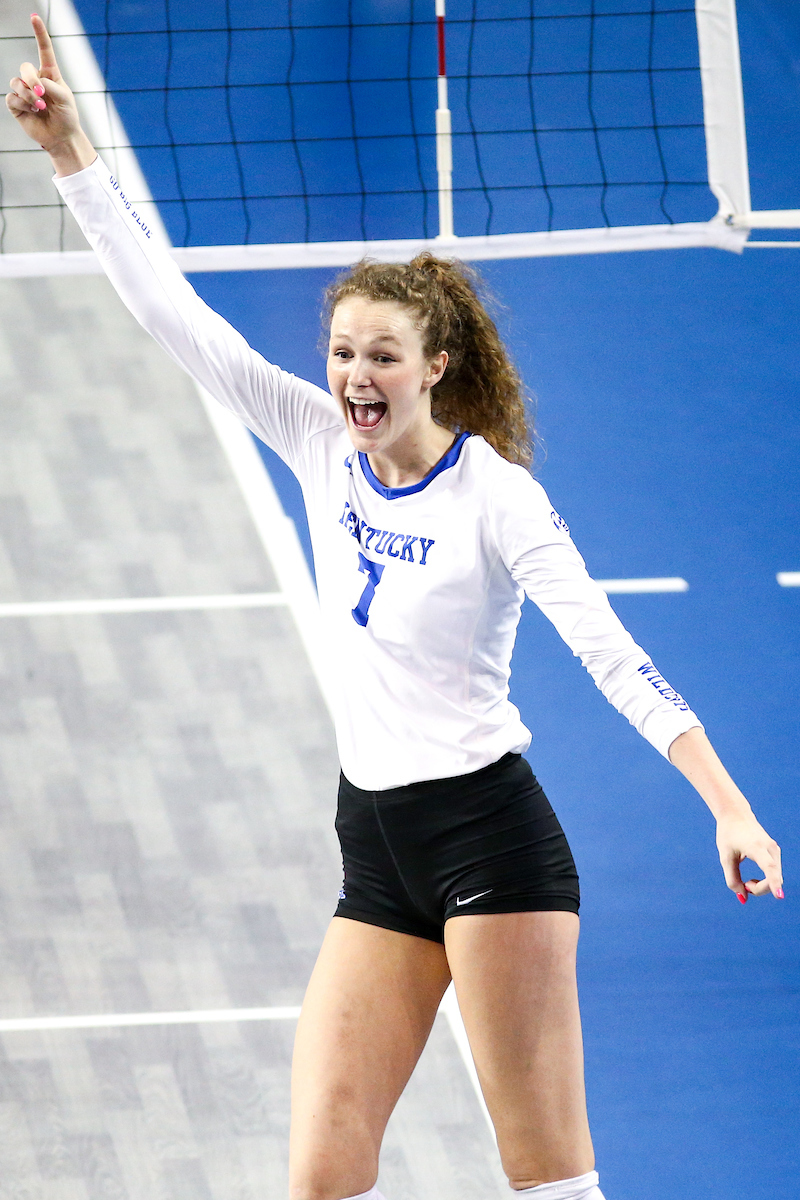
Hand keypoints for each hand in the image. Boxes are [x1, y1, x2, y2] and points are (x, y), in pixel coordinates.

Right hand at [5, 13, 93, 169]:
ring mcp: (24, 91)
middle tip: (41, 94)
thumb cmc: (67, 116)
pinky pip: (12, 97)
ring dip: (28, 95)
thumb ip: (51, 85)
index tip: (34, 17)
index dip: (39, 33)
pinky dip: (23, 105)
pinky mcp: (16, 105)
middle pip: (25, 67)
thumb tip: (34, 84)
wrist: (61, 137)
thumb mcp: (65, 99)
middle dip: (31, 79)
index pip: (43, 50)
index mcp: (49, 74)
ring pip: (17, 83)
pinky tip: (32, 112)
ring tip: (40, 107)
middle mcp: (35, 80)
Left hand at [716, 812, 782, 902]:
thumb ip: (732, 879)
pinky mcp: (775, 852)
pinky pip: (774, 873)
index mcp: (756, 846)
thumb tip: (743, 898)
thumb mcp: (725, 858)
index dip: (773, 883)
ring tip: (746, 882)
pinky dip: (765, 880)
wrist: (735, 814)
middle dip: (759, 888)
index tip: (779, 895)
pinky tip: (753, 880)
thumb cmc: (728, 835)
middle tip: (743, 885)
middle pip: (773, 877)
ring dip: (761, 885)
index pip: (769, 867)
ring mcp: (775, 849)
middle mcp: (770, 848)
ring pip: (775, 877)